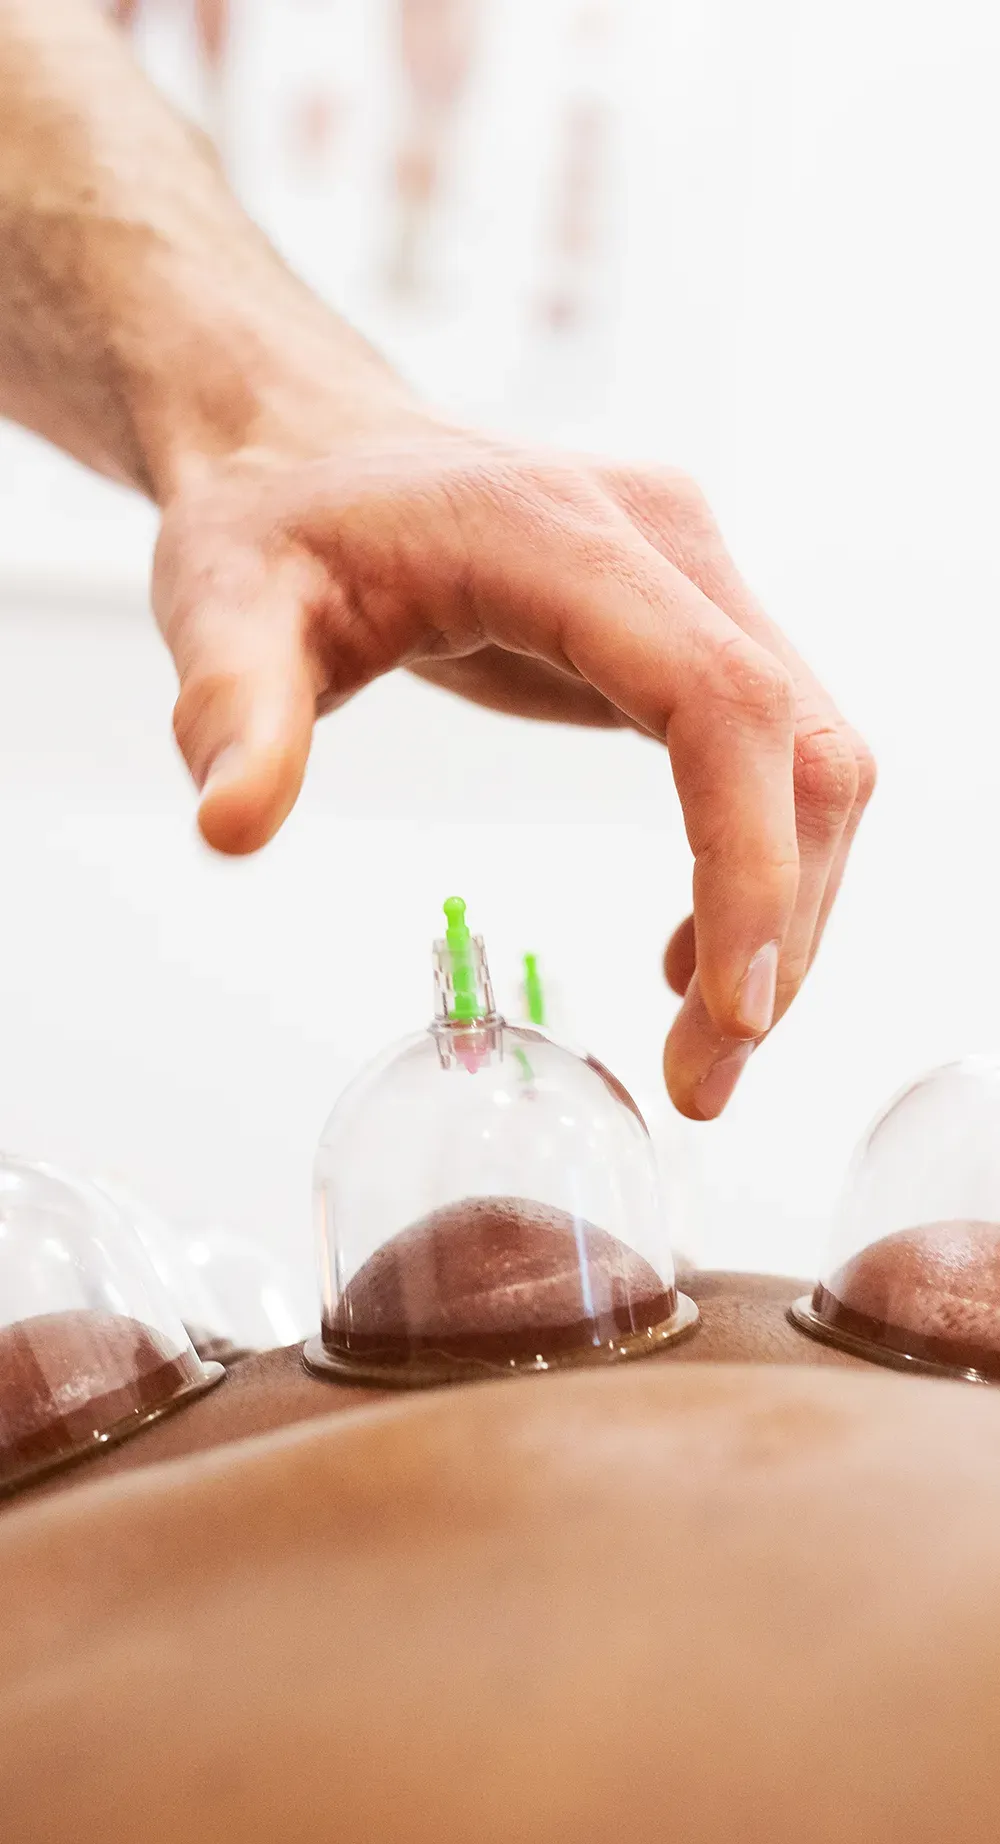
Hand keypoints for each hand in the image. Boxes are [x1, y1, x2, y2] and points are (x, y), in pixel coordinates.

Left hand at [154, 411, 873, 1118]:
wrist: (308, 442)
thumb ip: (234, 711)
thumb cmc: (273, 515)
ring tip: (704, 1043)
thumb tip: (234, 829)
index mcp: (566, 537)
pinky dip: (760, 862)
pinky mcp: (685, 620)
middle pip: (805, 748)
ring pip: (814, 757)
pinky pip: (772, 753)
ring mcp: (691, 577)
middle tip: (704, 1076)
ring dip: (787, 908)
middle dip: (783, 925)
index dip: (752, 862)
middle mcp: (665, 543)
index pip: (724, 703)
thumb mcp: (223, 605)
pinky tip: (689, 950)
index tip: (730, 1006)